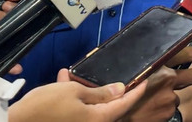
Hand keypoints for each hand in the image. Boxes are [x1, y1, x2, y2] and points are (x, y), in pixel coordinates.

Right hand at [8, 69, 146, 121]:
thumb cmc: (46, 105)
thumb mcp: (73, 92)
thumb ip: (99, 92)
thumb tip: (120, 90)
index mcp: (99, 118)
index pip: (125, 103)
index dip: (136, 91)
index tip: (145, 80)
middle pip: (109, 106)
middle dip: (109, 89)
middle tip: (115, 74)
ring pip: (91, 105)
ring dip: (85, 89)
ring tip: (74, 74)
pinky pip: (76, 108)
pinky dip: (72, 94)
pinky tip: (63, 78)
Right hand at [120, 47, 191, 121]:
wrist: (115, 114)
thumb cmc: (119, 90)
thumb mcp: (133, 68)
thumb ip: (148, 61)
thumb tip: (156, 56)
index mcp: (159, 63)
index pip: (189, 53)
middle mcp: (168, 79)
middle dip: (190, 77)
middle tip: (183, 78)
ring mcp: (170, 97)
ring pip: (178, 95)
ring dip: (170, 95)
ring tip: (154, 97)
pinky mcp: (168, 113)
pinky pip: (171, 108)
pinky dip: (164, 108)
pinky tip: (151, 107)